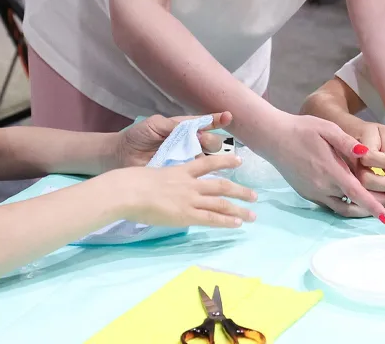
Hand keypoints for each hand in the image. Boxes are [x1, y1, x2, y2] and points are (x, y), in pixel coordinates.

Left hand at [111, 113, 230, 169]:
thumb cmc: (137, 136)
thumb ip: (174, 125)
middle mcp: (187, 144)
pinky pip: (194, 174)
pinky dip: (203, 175)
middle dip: (213, 140)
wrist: (120, 155)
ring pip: (206, 159)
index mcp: (182, 129)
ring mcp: (184, 160)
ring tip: (216, 158)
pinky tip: (211, 175)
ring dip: (213, 158)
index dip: (216, 120)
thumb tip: (196, 130)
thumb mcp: (155, 125)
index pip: (203, 123)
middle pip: (209, 142)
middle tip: (206, 142)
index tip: (228, 117)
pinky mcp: (179, 175)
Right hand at [113, 155, 256, 227]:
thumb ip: (165, 179)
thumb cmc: (133, 182)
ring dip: (238, 208)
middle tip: (254, 195)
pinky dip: (225, 220)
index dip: (225, 161)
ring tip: (252, 214)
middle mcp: (190, 184)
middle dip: (239, 190)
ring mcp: (190, 199)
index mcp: (181, 171)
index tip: (239, 160)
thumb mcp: (153, 173)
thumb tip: (167, 185)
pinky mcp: (186, 214)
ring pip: (220, 202)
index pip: (208, 163)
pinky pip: (210, 218)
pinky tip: (236, 224)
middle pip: (221, 185)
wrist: (129, 191)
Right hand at [255, 112, 384, 220]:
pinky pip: (330, 205)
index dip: (373, 207)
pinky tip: (354, 198)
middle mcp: (322, 187)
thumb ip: (347, 142)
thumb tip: (366, 154)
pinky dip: (345, 205)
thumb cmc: (301, 129)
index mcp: (330, 171)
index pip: (356, 194)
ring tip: (376, 204)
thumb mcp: (327, 128)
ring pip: (342, 208)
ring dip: (360, 209)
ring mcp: (314, 193)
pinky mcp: (307, 194)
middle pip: (353, 203)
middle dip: (375, 206)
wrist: (273, 137)